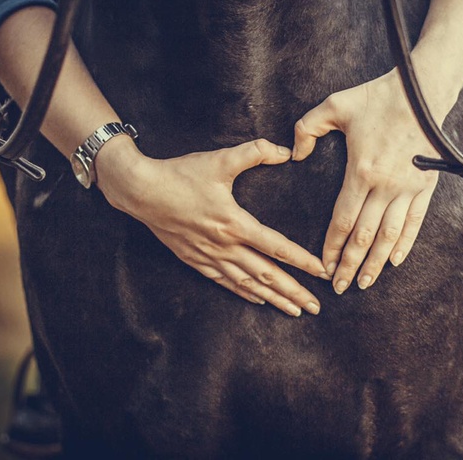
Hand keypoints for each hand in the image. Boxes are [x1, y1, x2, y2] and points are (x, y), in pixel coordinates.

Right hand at [97, 137, 328, 316]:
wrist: (139, 190)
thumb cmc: (180, 174)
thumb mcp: (220, 159)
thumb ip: (255, 152)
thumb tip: (285, 150)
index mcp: (234, 223)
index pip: (277, 247)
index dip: (302, 261)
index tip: (322, 272)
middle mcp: (224, 246)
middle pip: (267, 274)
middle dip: (294, 292)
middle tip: (316, 307)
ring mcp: (208, 256)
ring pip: (248, 284)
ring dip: (274, 299)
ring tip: (295, 311)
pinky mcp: (195, 260)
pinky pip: (225, 282)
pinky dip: (245, 292)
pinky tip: (259, 299)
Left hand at [292, 68, 444, 292]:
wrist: (421, 90)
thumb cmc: (376, 97)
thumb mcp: (334, 106)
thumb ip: (307, 128)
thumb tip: (294, 154)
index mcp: (360, 172)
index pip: (342, 221)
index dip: (331, 247)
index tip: (323, 266)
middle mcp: (385, 186)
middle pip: (364, 237)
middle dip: (349, 265)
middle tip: (339, 287)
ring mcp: (407, 189)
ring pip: (390, 237)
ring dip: (375, 263)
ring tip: (364, 282)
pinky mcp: (425, 186)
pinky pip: (415, 223)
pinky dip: (405, 245)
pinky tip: (395, 262)